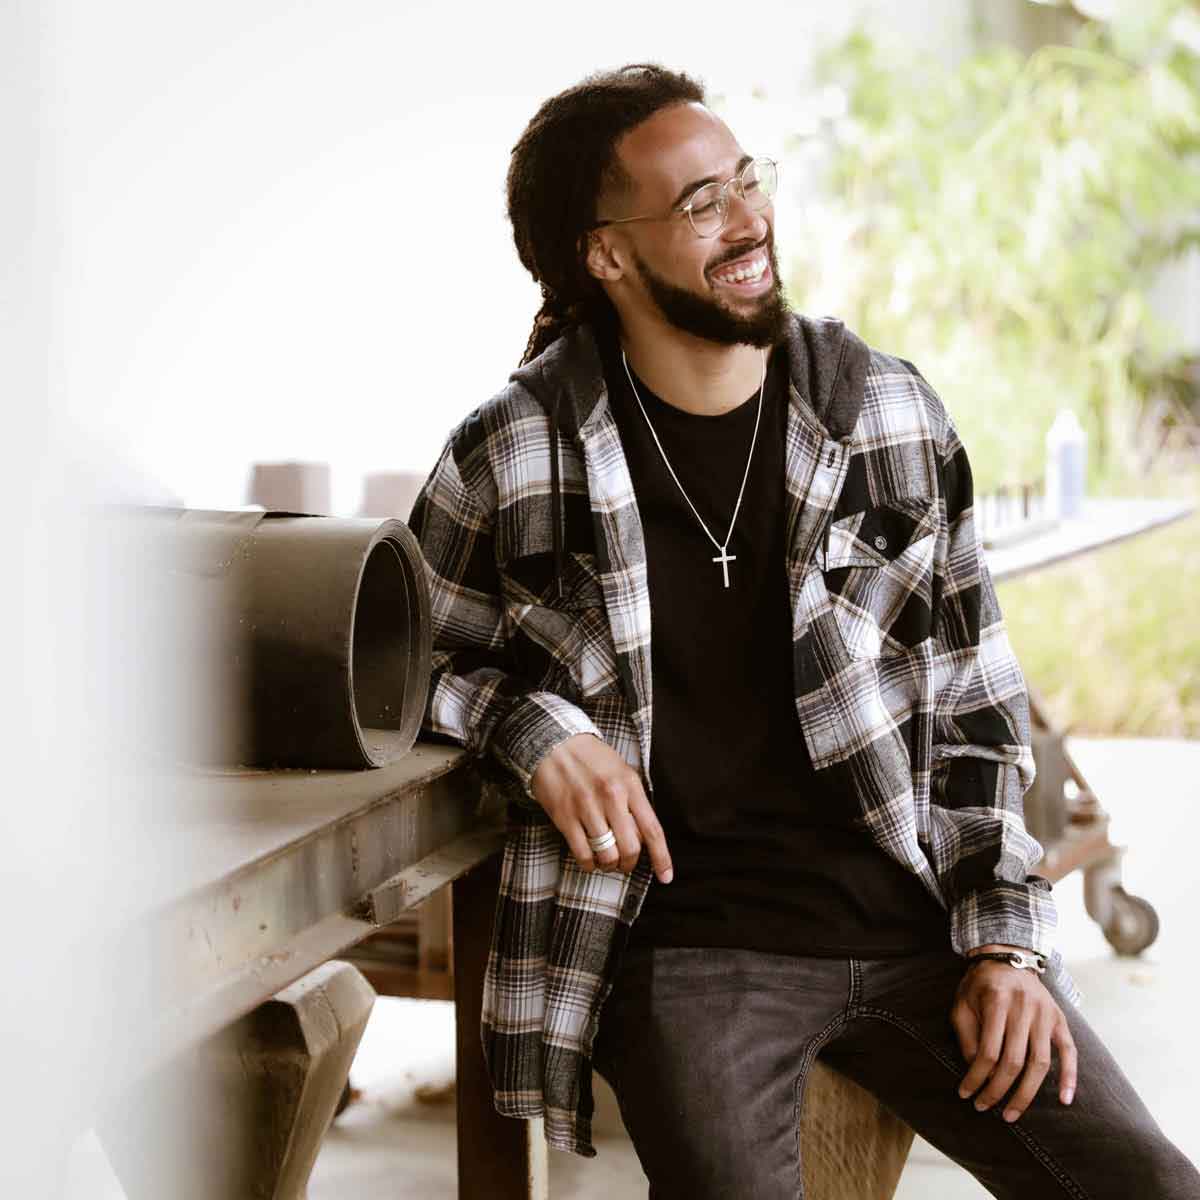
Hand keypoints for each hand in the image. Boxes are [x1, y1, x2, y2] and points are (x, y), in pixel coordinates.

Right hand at [530, 733, 672, 883]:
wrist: (554, 743)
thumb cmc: (591, 758)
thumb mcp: (622, 771)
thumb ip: (634, 801)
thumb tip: (643, 837)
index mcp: (629, 785)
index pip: (652, 830)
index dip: (661, 857)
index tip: (666, 876)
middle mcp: (611, 797)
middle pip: (630, 848)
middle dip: (630, 863)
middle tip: (625, 863)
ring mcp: (586, 808)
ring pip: (607, 855)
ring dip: (609, 865)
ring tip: (606, 860)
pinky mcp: (564, 817)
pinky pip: (582, 854)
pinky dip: (589, 864)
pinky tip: (590, 859)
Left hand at [950, 947, 1076, 1123]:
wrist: (1008, 958)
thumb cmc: (979, 986)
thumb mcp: (962, 1004)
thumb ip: (967, 1036)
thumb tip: (975, 1071)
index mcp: (996, 1001)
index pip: (988, 1051)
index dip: (976, 1077)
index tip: (965, 1093)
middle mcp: (1024, 1008)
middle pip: (1014, 1061)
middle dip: (997, 1090)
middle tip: (985, 1108)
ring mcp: (1045, 1014)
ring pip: (1040, 1063)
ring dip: (1026, 1094)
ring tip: (1011, 1113)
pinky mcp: (1060, 1020)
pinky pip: (1070, 1052)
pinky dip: (1070, 1077)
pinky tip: (1064, 1100)